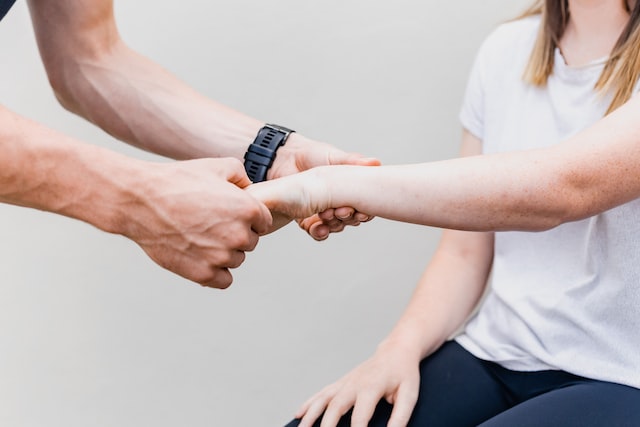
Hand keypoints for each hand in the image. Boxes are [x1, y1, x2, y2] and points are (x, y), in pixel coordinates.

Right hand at [121, 158, 271, 287]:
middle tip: (211, 223)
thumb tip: (249, 187)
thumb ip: (241, 176)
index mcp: (248, 209)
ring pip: (236, 260)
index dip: (248, 216)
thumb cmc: (176, 181)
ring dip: (224, 252)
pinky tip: (202, 257)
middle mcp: (239, 235)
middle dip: (236, 233)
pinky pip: (224, 280)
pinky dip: (216, 272)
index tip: (230, 213)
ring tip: (201, 236)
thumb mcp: (216, 166)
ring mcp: (221, 257)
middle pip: (251, 242)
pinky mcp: (203, 274)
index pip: (264, 221)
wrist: (140, 201)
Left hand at [269, 134, 378, 239]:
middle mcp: (340, 203)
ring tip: (327, 215)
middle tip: (341, 211)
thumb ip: (353, 162)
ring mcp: (324, 212)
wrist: (285, 159)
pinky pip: (317, 231)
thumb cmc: (312, 154)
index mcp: (350, 189)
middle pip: (351, 219)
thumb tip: (376, 162)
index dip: (366, 212)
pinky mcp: (308, 219)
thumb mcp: (334, 157)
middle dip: (348, 218)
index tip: (362, 212)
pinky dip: (319, 232)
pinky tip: (319, 228)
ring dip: (334, 224)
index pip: (365, 207)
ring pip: (336, 226)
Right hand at [295, 341, 421, 426]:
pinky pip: (322, 393)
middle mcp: (354, 383)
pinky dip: (309, 403)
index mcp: (371, 387)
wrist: (397, 350)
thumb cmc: (404, 374)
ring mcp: (345, 382)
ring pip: (323, 399)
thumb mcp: (409, 395)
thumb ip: (400, 417)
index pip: (360, 417)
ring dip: (311, 415)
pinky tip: (299, 414)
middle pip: (335, 408)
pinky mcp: (342, 382)